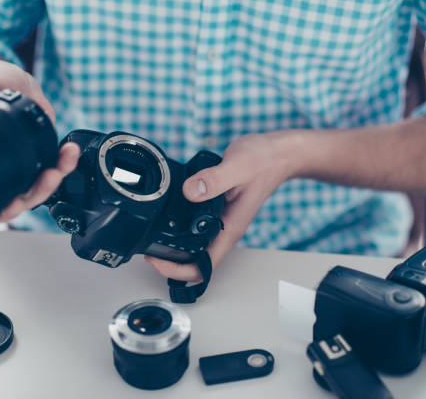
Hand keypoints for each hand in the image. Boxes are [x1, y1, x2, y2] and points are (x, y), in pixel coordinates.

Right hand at [0, 60, 79, 237]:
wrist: (11, 82)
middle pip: (6, 203)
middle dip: (22, 202)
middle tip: (31, 191)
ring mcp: (18, 170)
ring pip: (33, 192)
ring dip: (48, 186)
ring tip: (57, 168)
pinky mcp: (39, 161)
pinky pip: (52, 170)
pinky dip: (64, 165)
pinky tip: (69, 153)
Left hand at [145, 132, 293, 281]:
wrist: (277, 154)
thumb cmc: (264, 161)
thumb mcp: (238, 166)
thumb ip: (214, 179)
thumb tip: (190, 192)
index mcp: (230, 228)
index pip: (204, 265)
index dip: (177, 270)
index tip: (157, 260)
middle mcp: (225, 228)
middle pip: (196, 260)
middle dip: (169, 262)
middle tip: (148, 250)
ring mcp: (221, 220)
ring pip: (195, 245)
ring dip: (173, 247)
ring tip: (152, 236)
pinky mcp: (217, 208)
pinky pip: (195, 226)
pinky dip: (179, 226)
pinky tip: (167, 214)